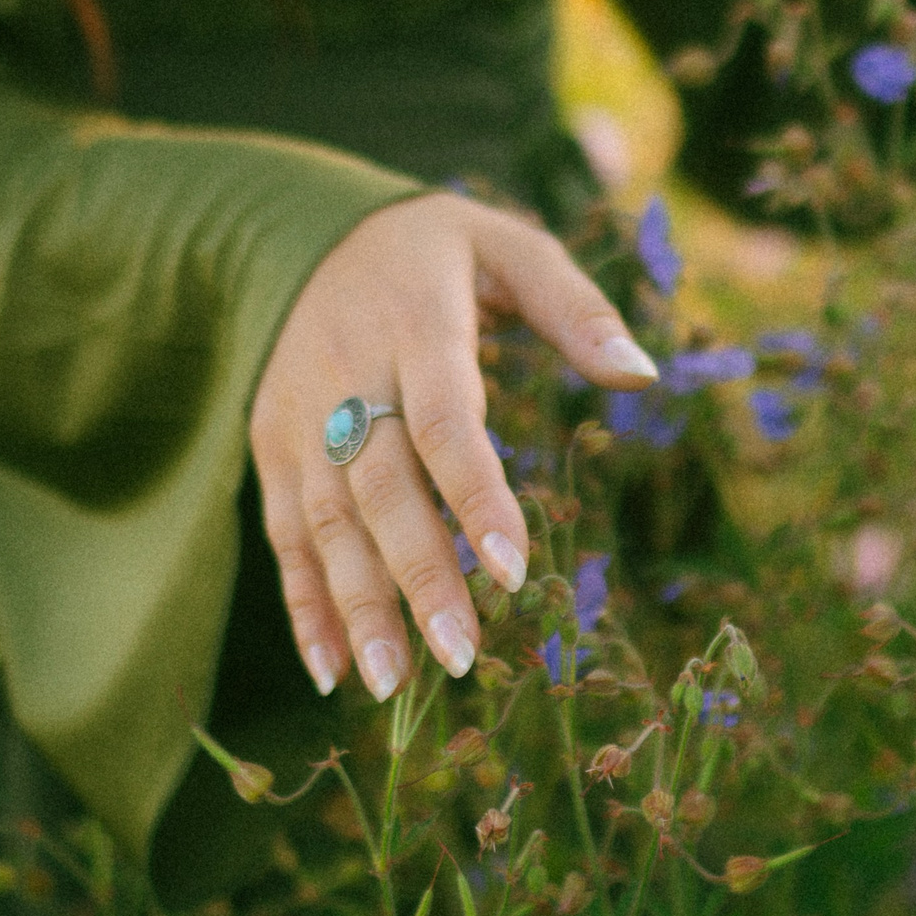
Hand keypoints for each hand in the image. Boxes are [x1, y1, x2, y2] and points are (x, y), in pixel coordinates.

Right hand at [250, 193, 658, 700]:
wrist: (293, 231)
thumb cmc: (431, 251)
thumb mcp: (507, 245)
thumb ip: (574, 308)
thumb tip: (644, 374)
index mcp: (415, 324)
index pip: (444, 420)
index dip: (475, 495)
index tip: (512, 569)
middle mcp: (347, 376)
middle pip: (381, 487)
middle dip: (417, 574)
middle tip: (459, 653)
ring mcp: (299, 418)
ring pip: (326, 523)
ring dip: (358, 606)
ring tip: (394, 684)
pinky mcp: (271, 449)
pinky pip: (286, 535)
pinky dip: (305, 605)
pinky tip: (335, 670)